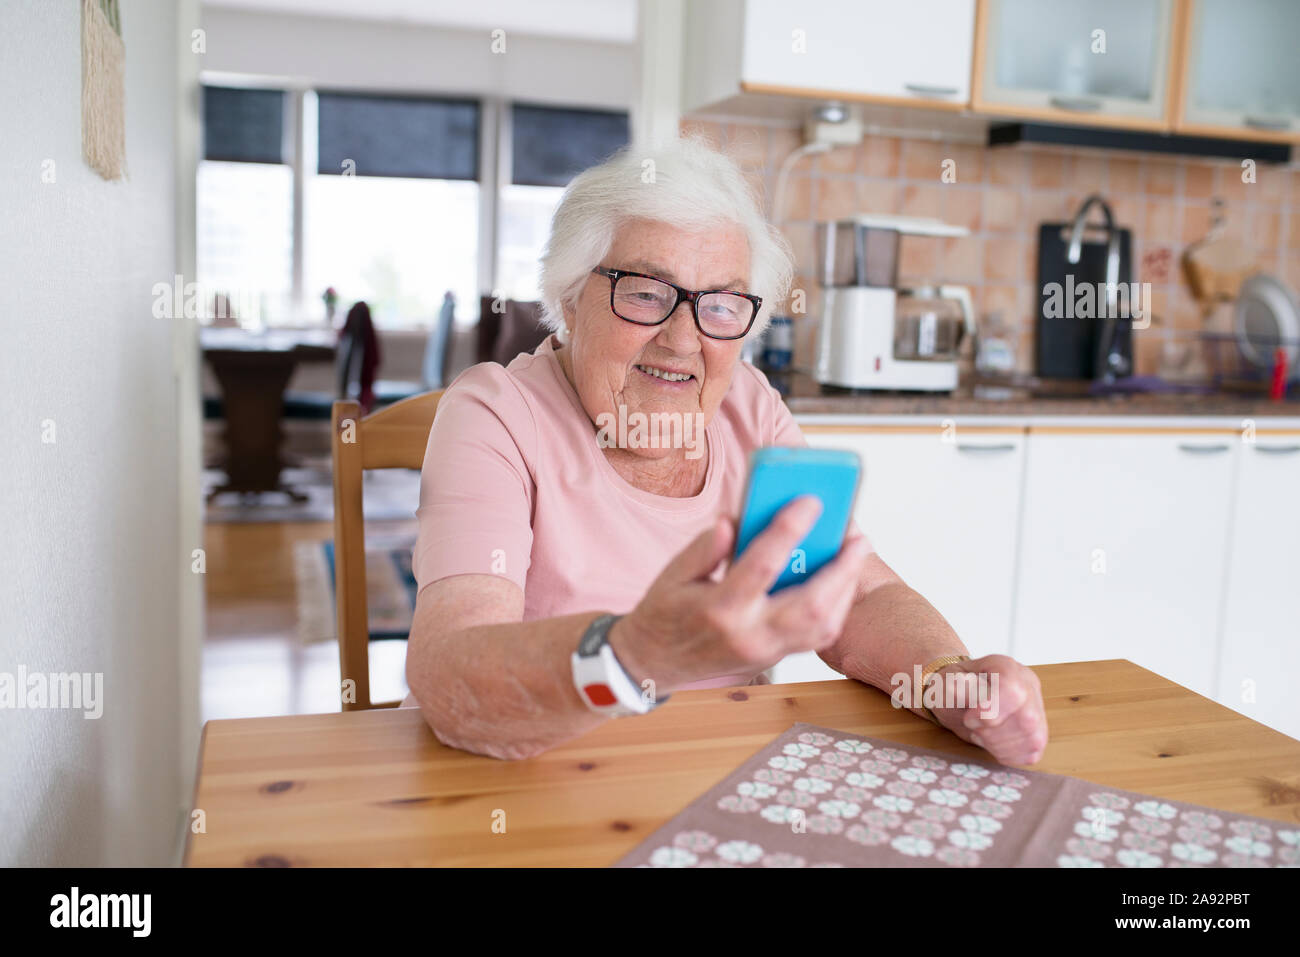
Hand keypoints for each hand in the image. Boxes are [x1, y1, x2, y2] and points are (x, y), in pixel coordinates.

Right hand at [611, 496, 872, 690]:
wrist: (652, 663)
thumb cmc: (663, 614)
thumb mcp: (672, 574)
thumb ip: (705, 548)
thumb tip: (735, 520)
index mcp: (718, 609)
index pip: (762, 564)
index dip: (789, 529)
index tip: (810, 501)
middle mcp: (748, 635)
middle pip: (811, 604)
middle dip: (841, 568)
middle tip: (858, 537)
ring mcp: (765, 652)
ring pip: (822, 625)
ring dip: (845, 589)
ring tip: (854, 555)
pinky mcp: (773, 658)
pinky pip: (816, 638)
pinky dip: (835, 608)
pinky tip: (838, 582)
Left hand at [928, 655, 1047, 765]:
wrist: (958, 700)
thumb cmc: (954, 689)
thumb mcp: (947, 684)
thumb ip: (955, 687)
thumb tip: (958, 685)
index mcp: (1008, 667)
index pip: (1013, 690)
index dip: (991, 710)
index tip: (970, 718)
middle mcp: (1029, 686)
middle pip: (1026, 718)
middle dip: (992, 731)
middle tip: (973, 725)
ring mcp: (1038, 710)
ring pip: (1032, 739)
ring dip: (998, 744)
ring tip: (982, 732)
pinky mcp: (1038, 735)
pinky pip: (1031, 753)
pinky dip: (1007, 755)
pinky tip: (993, 742)